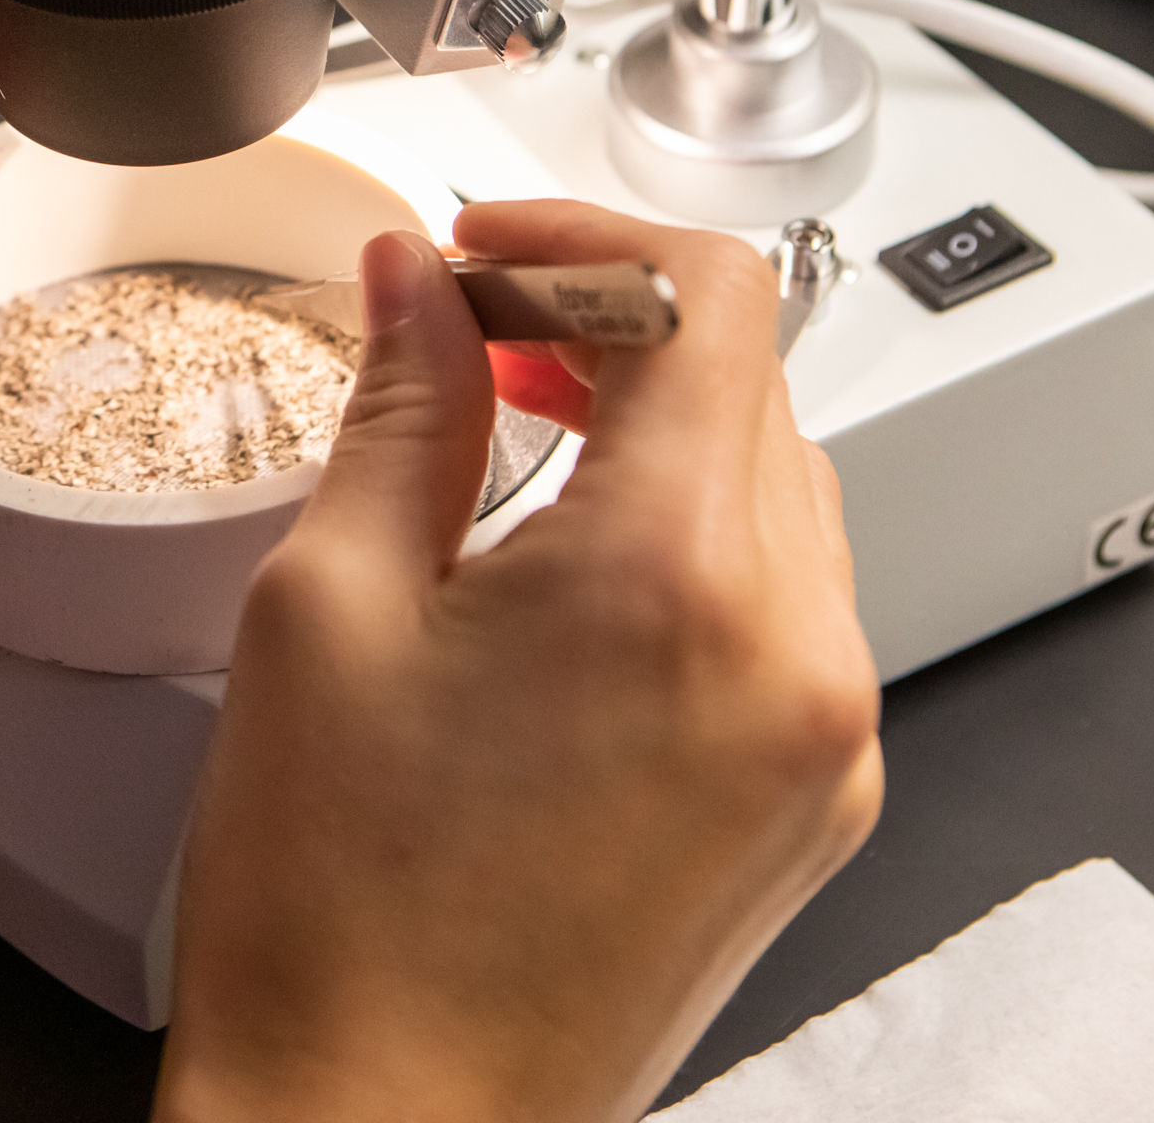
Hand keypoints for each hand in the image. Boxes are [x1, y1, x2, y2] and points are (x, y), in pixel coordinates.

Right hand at [158, 201, 880, 1122]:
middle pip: (752, 384)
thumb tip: (416, 281)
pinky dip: (690, 542)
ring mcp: (825, 740)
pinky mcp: (813, 803)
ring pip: (777, 488)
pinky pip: (785, 606)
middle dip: (608, 325)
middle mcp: (799, 655)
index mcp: (681, 579)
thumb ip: (400, 403)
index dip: (585, 235)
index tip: (485, 250)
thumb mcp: (328, 605)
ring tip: (509, 440)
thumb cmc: (344, 918)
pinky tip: (566, 567)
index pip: (712, 296)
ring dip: (655, 427)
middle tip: (467, 331)